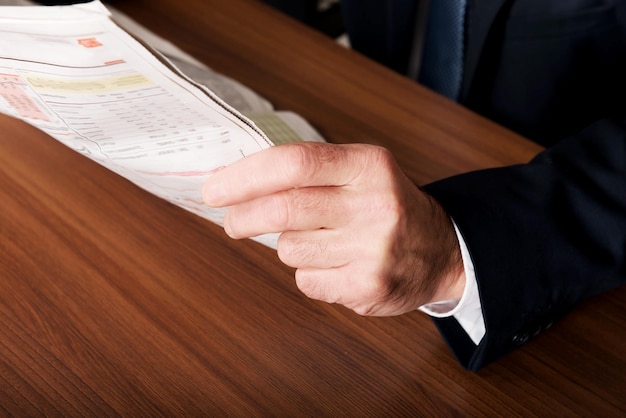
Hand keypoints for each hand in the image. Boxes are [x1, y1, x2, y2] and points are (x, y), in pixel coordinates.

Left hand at [202, 142, 464, 315]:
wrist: (442, 249)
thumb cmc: (386, 205)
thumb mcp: (361, 171)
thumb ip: (309, 172)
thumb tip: (238, 182)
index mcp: (369, 166)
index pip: (294, 163)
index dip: (245, 176)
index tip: (215, 189)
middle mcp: (376, 205)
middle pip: (284, 210)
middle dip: (243, 217)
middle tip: (231, 221)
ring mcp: (374, 250)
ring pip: (290, 249)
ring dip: (289, 246)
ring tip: (320, 241)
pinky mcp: (369, 287)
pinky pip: (307, 280)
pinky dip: (308, 272)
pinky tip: (337, 263)